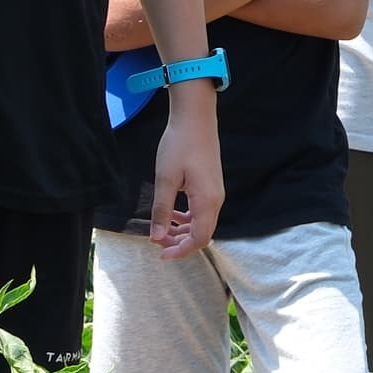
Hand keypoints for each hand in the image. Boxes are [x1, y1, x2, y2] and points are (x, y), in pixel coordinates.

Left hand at [149, 90, 224, 256]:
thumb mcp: (165, 179)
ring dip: (182, 231)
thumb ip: (162, 210)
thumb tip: (157, 237)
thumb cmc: (180, 145)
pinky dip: (187, 219)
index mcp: (207, 201)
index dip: (181, 251)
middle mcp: (216, 200)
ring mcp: (215, 192)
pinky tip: (172, 214)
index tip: (161, 254)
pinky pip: (201, 211)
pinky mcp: (211, 185)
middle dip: (179, 242)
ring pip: (201, 223)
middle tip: (156, 241)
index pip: (199, 239)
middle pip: (202, 234)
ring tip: (161, 230)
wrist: (196, 118)